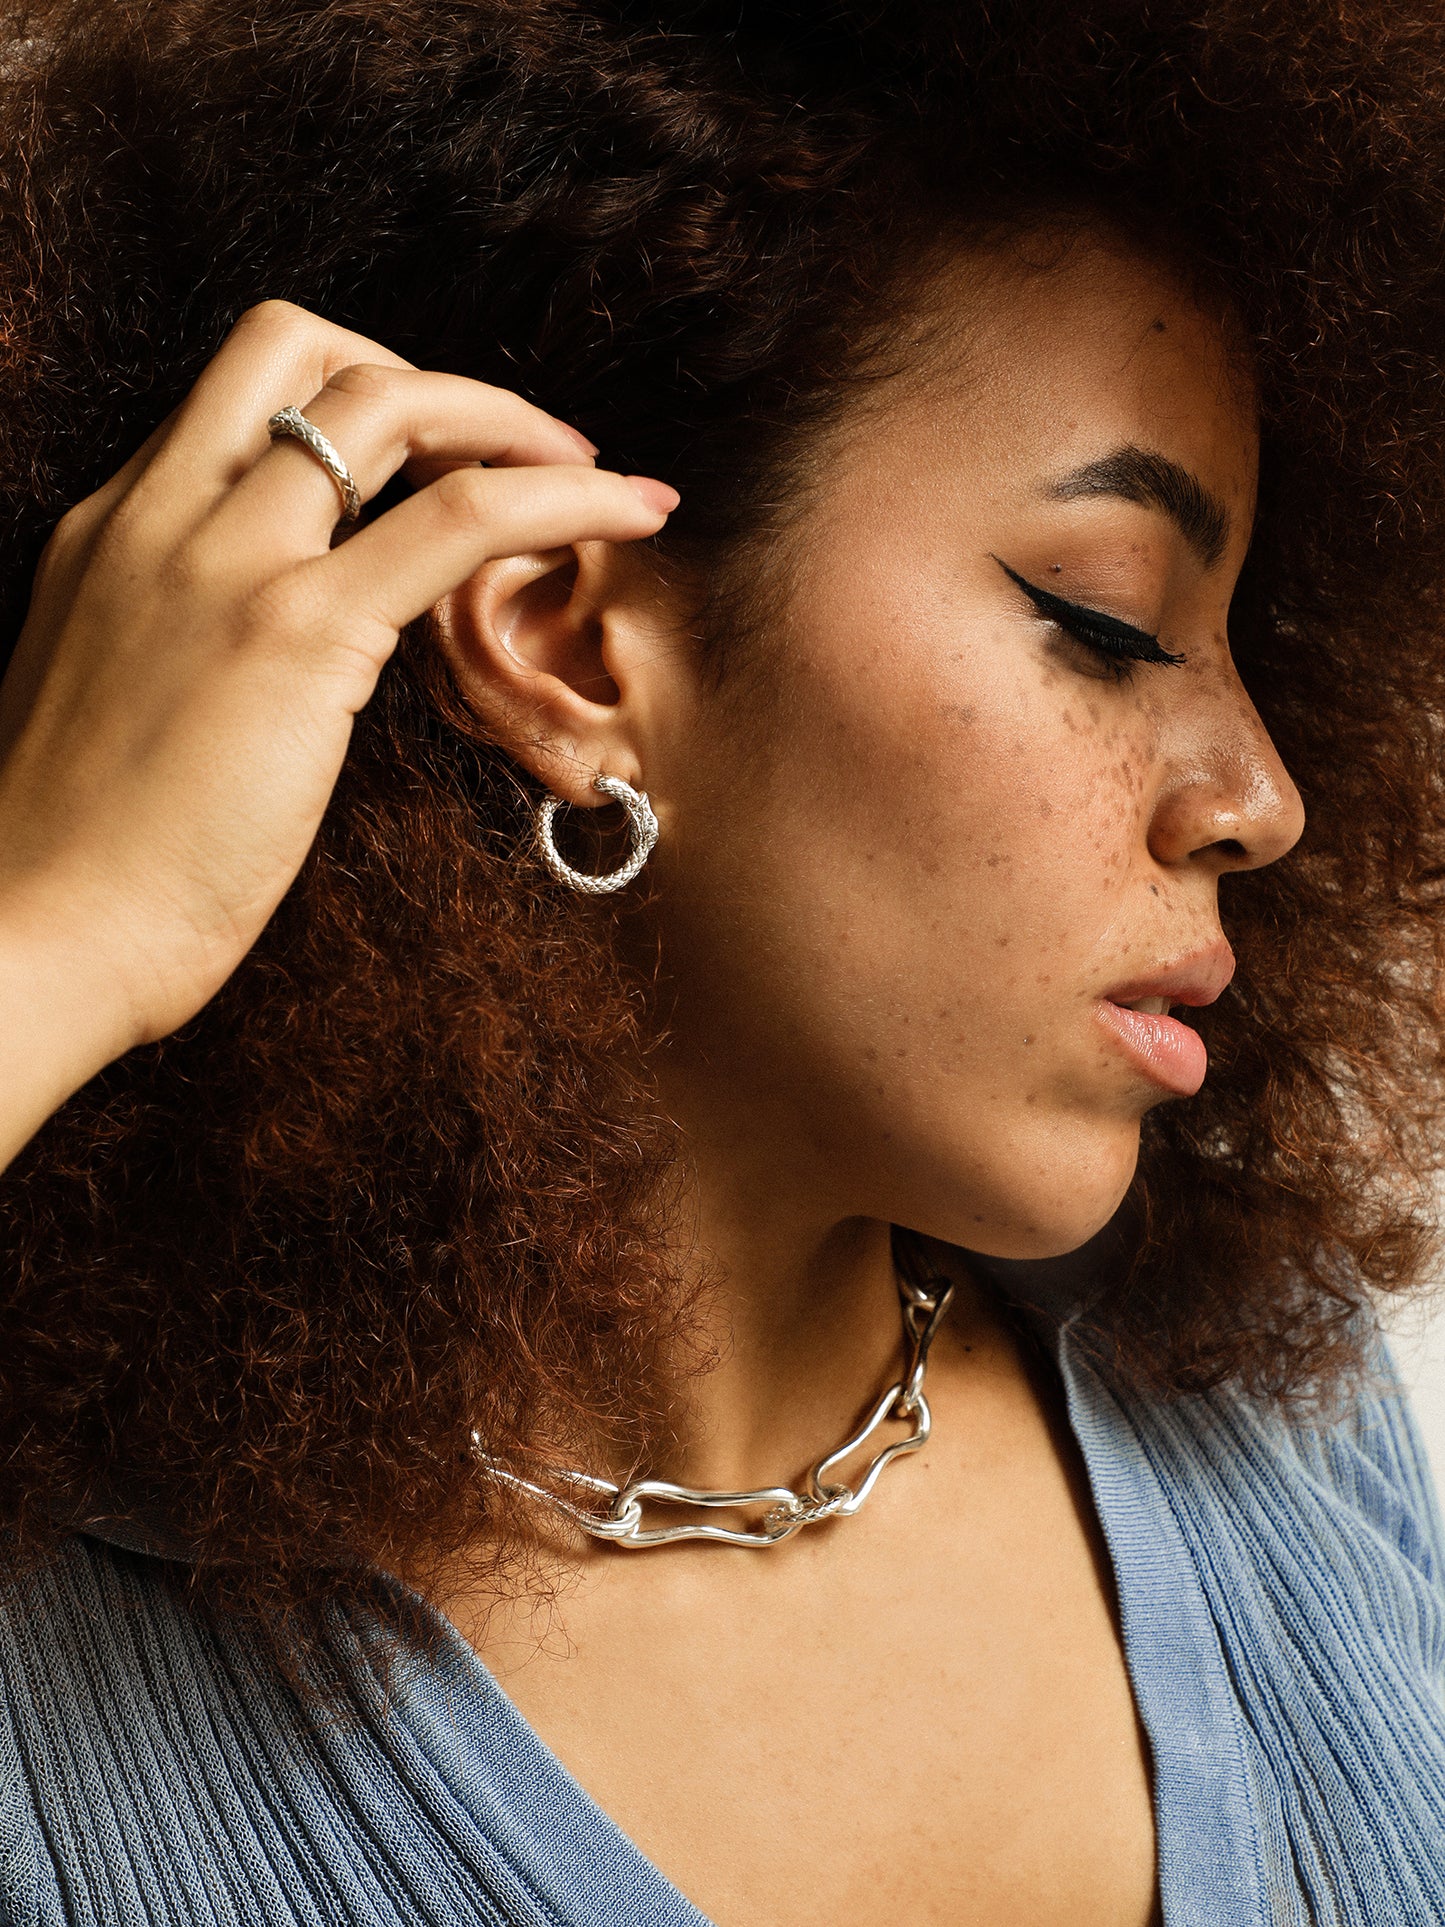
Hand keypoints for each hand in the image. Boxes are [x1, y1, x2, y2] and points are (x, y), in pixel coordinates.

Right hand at [0, 299, 676, 1163]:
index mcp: (112, 532)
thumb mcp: (116, 708)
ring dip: (510, 420)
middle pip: (300, 348)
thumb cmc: (79, 864)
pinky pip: (460, 521)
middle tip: (515, 453)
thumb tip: (269, 668)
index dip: (353, 401)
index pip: (240, 402)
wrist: (31, 939)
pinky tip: (630, 516)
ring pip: (386, 401)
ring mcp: (225, 564)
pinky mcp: (297, 634)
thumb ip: (182, 647)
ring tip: (588, 477)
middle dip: (426, 378)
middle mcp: (158, 517)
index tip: (431, 461)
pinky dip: (563, 502)